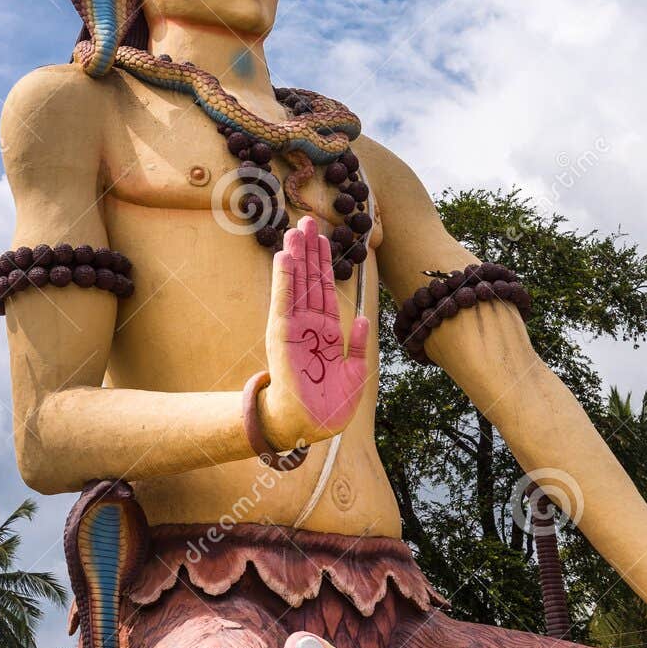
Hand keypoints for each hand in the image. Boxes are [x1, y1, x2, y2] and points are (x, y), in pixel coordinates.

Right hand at [260, 215, 368, 449]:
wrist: (310, 426)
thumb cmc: (332, 404)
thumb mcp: (356, 373)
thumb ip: (359, 346)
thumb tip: (363, 321)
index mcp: (326, 332)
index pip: (324, 290)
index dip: (324, 264)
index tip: (323, 239)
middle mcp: (308, 325)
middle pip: (309, 280)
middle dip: (309, 251)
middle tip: (306, 221)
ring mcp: (294, 328)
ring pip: (296, 284)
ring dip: (295, 256)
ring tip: (295, 230)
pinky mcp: (283, 335)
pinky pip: (284, 300)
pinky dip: (284, 277)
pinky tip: (284, 256)